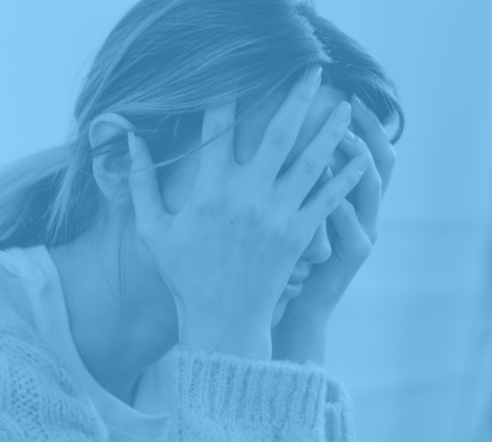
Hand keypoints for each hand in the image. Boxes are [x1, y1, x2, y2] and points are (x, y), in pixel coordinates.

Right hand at [126, 65, 370, 358]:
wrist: (222, 321)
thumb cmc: (185, 275)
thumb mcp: (152, 228)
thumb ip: (140, 182)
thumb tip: (129, 138)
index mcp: (209, 190)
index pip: (219, 128)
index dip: (229, 95)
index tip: (240, 70)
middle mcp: (247, 196)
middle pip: (279, 133)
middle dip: (298, 97)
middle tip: (314, 70)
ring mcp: (277, 215)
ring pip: (312, 161)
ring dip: (332, 130)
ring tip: (347, 106)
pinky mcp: (299, 236)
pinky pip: (328, 200)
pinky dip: (347, 178)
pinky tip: (362, 157)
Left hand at [276, 94, 397, 330]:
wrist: (293, 307)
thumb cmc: (284, 256)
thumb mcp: (291, 210)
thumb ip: (291, 174)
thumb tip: (275, 127)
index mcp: (352, 195)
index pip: (367, 146)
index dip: (364, 120)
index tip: (346, 91)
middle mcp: (365, 210)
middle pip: (382, 160)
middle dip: (369, 130)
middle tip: (349, 104)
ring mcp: (363, 232)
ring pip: (371, 190)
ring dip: (356, 161)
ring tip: (340, 137)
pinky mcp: (353, 256)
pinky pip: (353, 227)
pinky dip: (342, 207)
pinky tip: (329, 192)